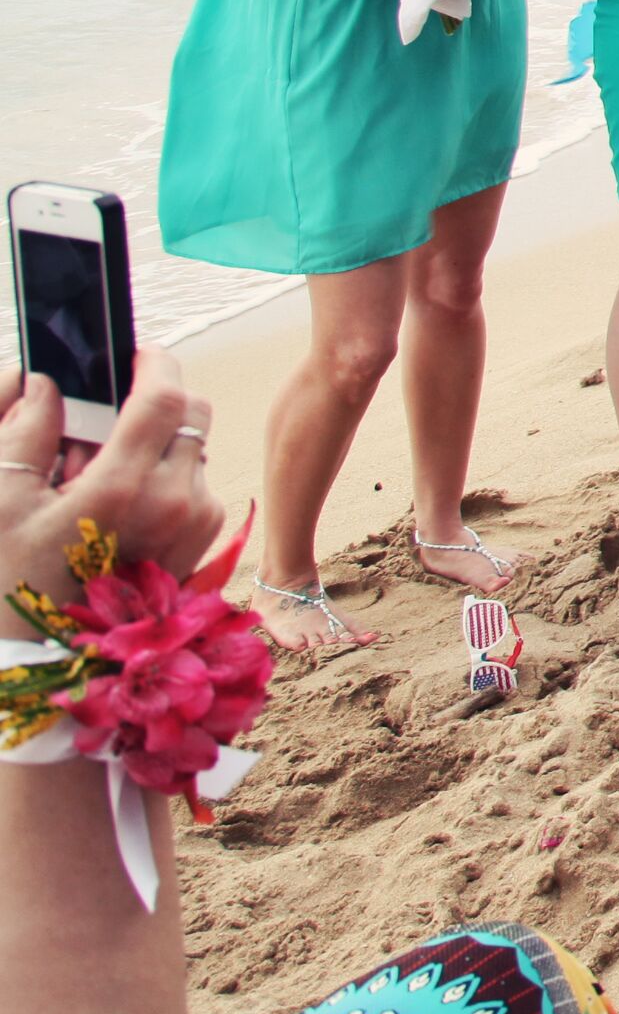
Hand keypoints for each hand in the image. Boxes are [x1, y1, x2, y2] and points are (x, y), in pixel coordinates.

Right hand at [2, 356, 220, 595]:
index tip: (134, 353)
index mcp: (122, 489)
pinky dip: (165, 476)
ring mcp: (195, 524)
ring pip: (192, 447)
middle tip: (101, 425)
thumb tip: (43, 384)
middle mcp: (173, 503)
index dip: (152, 363)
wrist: (47, 660)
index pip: (163, 397)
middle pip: (190, 415)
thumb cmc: (10, 581)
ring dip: (156, 444)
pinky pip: (195, 482)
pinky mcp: (205, 540)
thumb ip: (22, 431)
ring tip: (99, 477)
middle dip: (151, 403)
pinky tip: (119, 505)